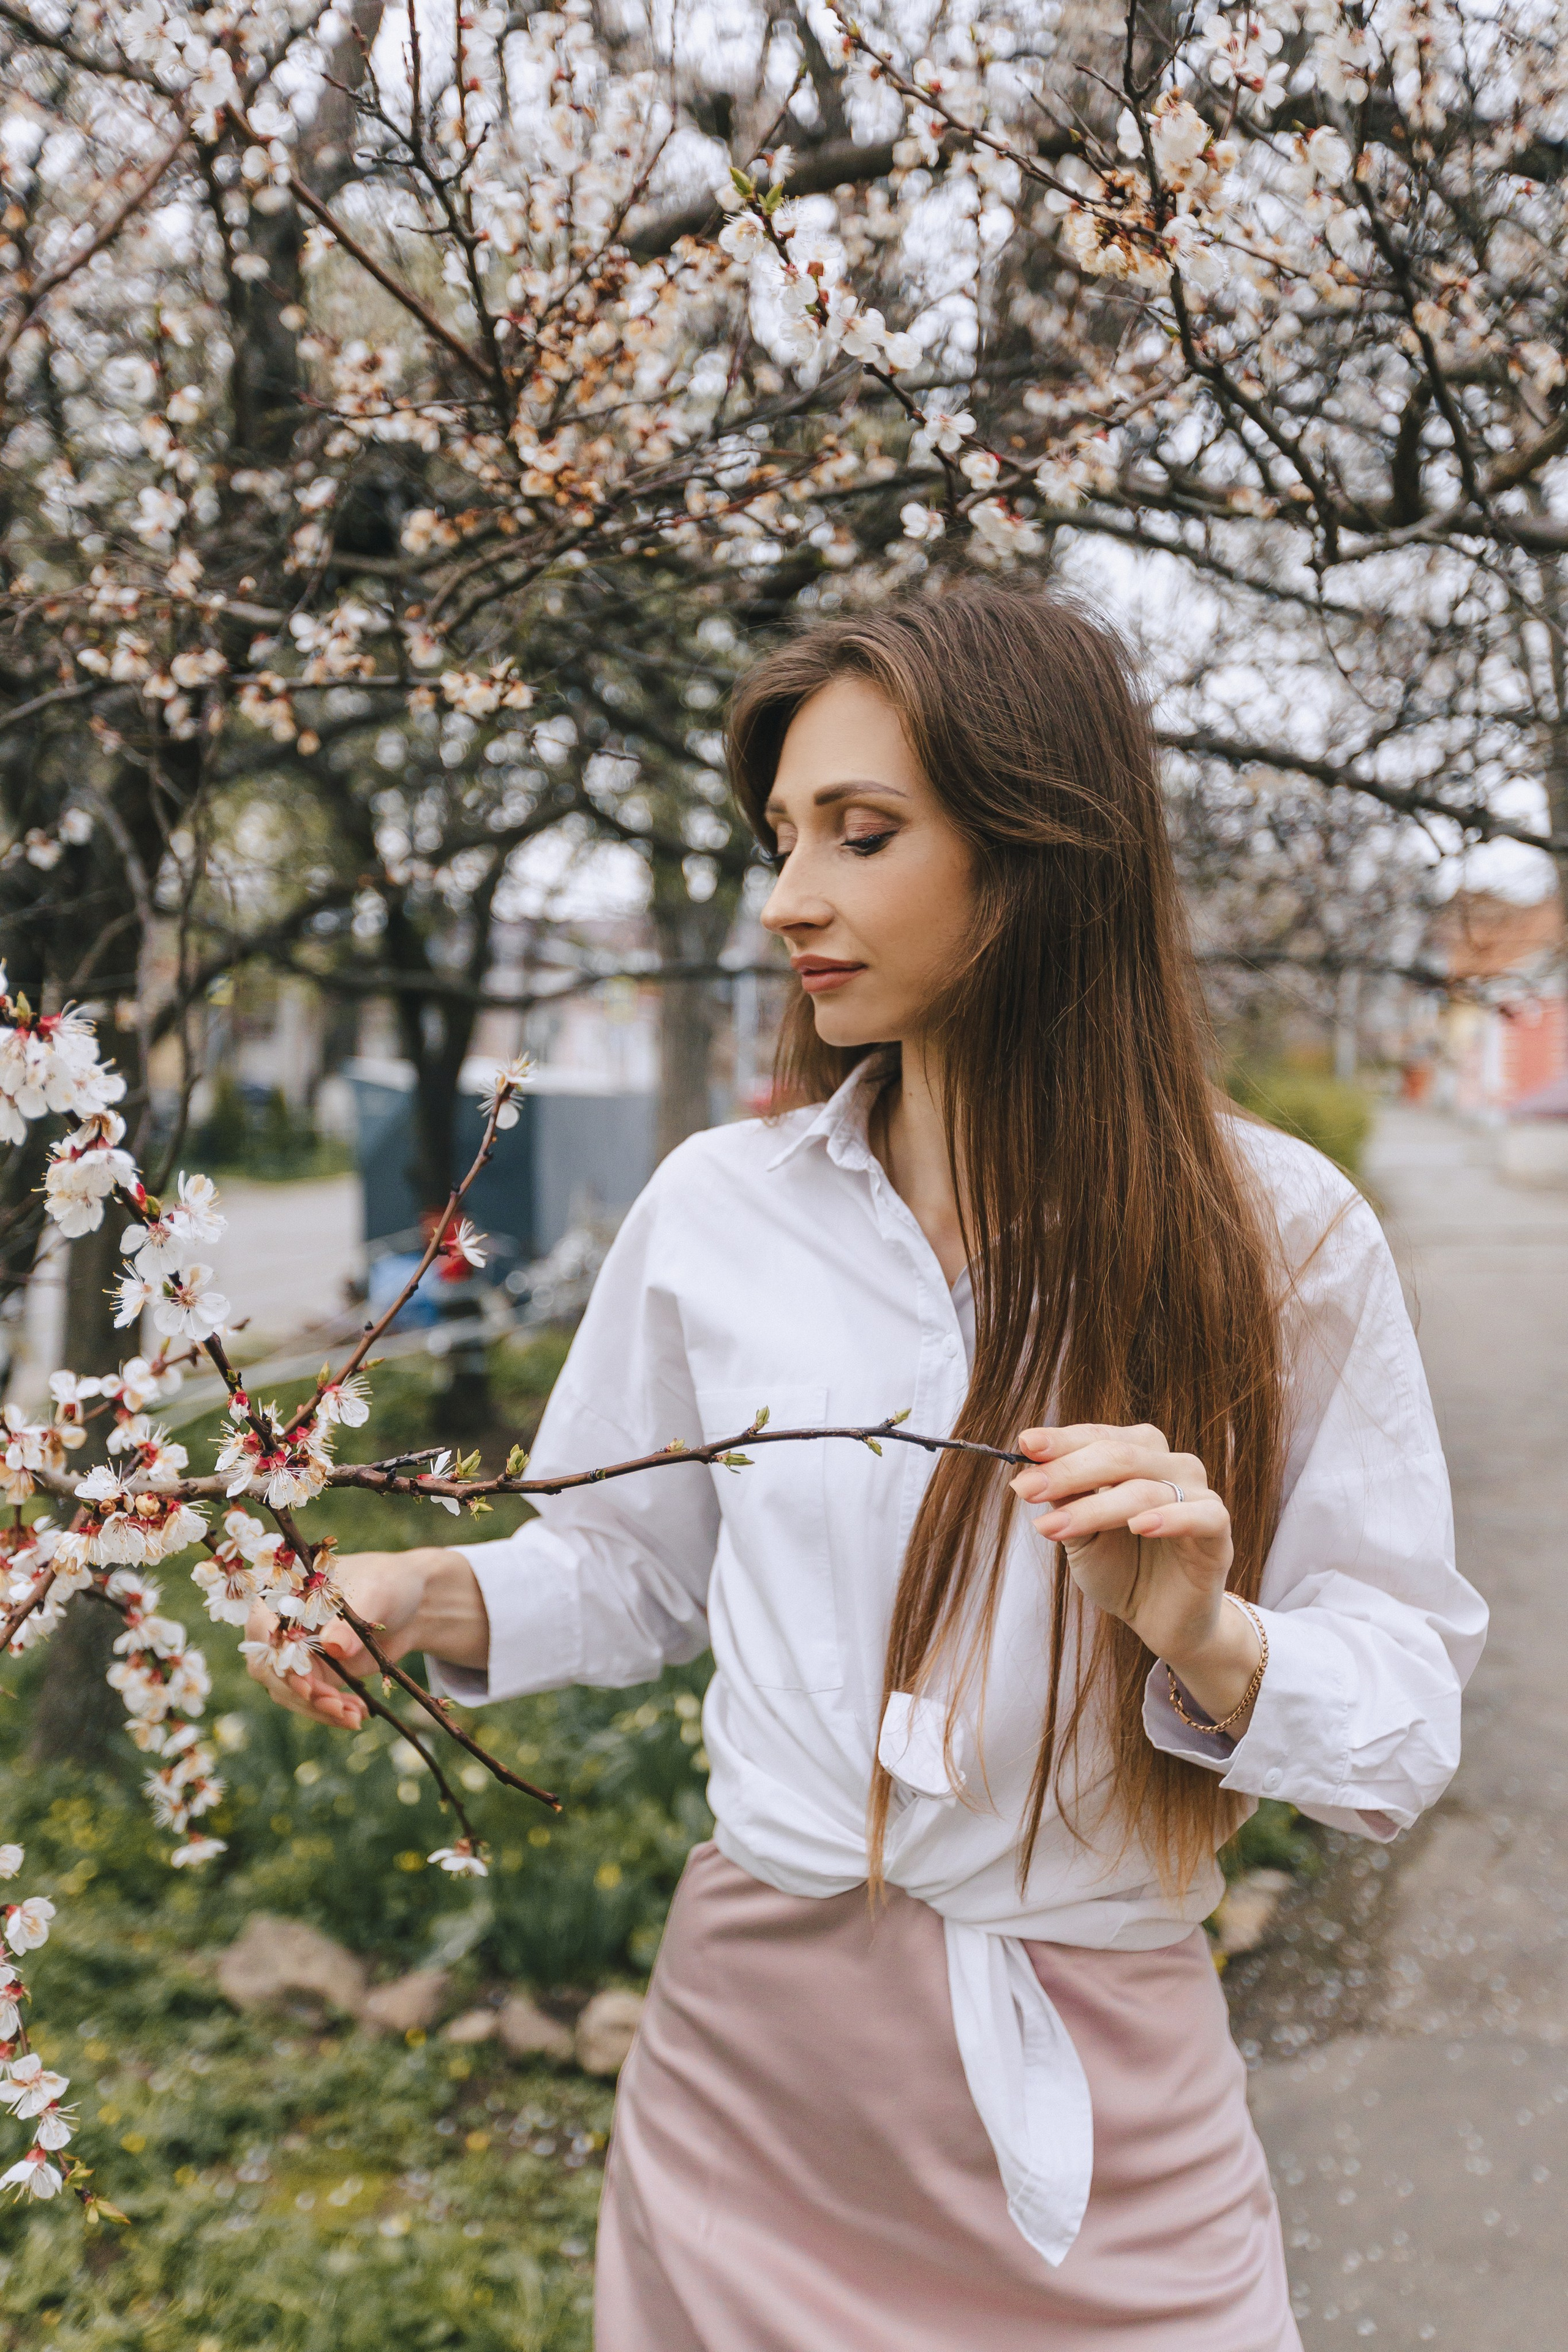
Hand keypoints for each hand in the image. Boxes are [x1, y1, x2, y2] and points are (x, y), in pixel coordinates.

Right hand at [244, 1547, 483, 1731]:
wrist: (408, 1604)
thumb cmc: (387, 1584)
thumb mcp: (373, 1595)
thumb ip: (349, 1623)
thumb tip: (332, 1647)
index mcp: (284, 1596)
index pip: (266, 1635)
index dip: (282, 1664)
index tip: (308, 1688)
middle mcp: (281, 1627)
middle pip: (273, 1671)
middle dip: (305, 1695)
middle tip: (339, 1709)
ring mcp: (296, 1653)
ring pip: (291, 1692)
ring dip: (319, 1709)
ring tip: (354, 1716)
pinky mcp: (314, 1674)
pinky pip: (312, 1700)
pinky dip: (332, 1711)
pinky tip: (358, 1714)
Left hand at [1010, 1422, 1260, 1726]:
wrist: (1160, 1621)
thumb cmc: (1121, 1570)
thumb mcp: (1082, 1536)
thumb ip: (1065, 1502)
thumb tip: (1029, 1472)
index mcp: (1139, 1455)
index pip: (1100, 1436)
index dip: (1062, 1441)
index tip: (1025, 1445)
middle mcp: (1171, 1466)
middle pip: (1119, 1455)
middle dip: (1068, 1471)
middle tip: (1027, 1489)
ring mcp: (1199, 1496)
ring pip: (1147, 1488)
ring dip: (1096, 1507)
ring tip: (1055, 1526)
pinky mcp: (1218, 1533)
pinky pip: (1201, 1515)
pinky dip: (1169, 1517)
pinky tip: (1139, 1526)